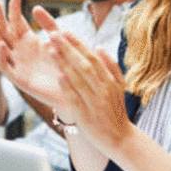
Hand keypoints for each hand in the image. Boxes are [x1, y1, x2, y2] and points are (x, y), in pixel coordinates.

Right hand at [0, 0, 68, 110]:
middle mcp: (20, 52)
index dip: (14, 9)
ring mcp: (18, 64)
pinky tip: (2, 44)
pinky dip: (3, 56)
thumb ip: (49, 27)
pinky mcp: (19, 79)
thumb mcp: (58, 42)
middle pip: (5, 31)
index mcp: (29, 41)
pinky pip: (6, 67)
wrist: (73, 90)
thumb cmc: (66, 66)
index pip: (17, 22)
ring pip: (0, 47)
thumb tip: (37, 8)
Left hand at [48, 32, 131, 153]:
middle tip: (52, 34)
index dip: (77, 44)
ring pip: (78, 80)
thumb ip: (111, 66)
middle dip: (67, 48)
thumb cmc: (116, 111)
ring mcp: (94, 103)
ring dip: (64, 63)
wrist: (120, 139)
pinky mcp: (86, 116)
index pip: (91, 58)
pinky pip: (76, 99)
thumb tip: (98, 47)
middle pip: (83, 65)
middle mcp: (103, 89)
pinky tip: (59, 76)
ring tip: (50, 49)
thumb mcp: (119, 87)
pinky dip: (68, 87)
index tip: (63, 31)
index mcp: (110, 81)